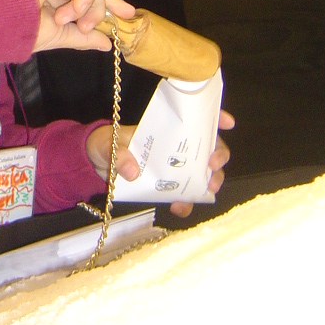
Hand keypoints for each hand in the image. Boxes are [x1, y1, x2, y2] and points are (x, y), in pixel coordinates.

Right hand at [21, 0, 134, 51]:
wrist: (9, 19)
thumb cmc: (28, 28)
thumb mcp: (62, 36)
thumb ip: (85, 37)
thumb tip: (107, 43)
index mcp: (60, 0)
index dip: (111, 5)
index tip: (128, 14)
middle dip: (98, 10)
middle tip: (86, 26)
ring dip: (88, 6)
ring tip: (72, 20)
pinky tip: (71, 9)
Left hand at [86, 109, 234, 216]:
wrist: (96, 165)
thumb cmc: (106, 144)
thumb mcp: (107, 143)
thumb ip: (118, 153)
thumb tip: (132, 170)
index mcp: (164, 128)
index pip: (194, 117)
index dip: (215, 117)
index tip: (228, 122)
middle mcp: (175, 146)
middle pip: (209, 146)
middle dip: (219, 154)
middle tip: (213, 165)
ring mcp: (174, 166)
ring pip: (203, 172)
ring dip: (211, 181)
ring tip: (208, 189)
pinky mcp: (168, 185)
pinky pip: (185, 195)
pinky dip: (187, 202)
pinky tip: (179, 207)